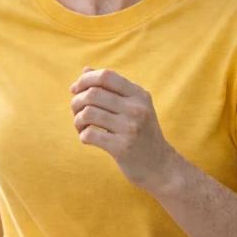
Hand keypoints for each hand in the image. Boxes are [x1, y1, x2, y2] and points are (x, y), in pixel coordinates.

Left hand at [69, 67, 181, 194]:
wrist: (161, 167)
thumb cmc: (142, 134)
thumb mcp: (133, 107)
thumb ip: (111, 88)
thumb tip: (85, 70)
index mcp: (139, 95)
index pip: (106, 76)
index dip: (85, 79)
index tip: (75, 90)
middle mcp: (137, 108)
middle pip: (93, 93)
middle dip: (76, 101)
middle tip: (76, 112)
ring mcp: (130, 128)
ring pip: (88, 113)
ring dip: (77, 120)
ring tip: (81, 127)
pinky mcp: (122, 147)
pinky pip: (90, 134)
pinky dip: (83, 135)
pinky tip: (87, 139)